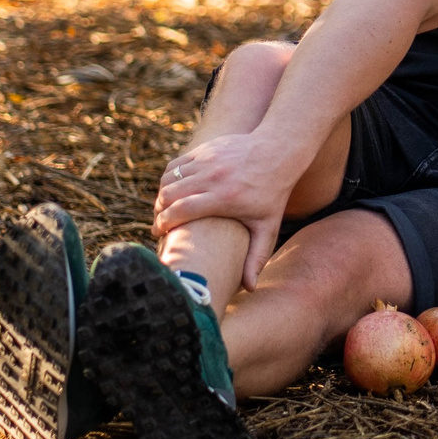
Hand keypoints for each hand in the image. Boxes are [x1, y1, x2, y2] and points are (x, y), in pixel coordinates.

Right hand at [153, 128, 297, 284]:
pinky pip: (176, 164)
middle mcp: (212, 177)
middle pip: (169, 194)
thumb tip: (249, 289)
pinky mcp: (205, 149)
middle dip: (159, 211)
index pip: (180, 211)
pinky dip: (169, 177)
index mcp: (224, 198)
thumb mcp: (268, 227)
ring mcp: (208, 160)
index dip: (163, 223)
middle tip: (160, 223)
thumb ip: (257, 257)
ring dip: (162, 194)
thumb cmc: (273, 194)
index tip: (159, 233)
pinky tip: (172, 189)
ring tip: (164, 208)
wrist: (279, 152)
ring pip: (169, 178)